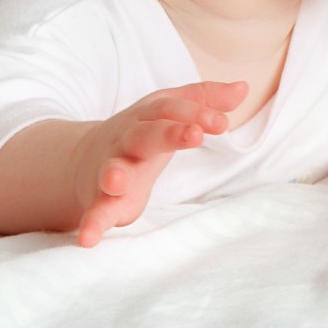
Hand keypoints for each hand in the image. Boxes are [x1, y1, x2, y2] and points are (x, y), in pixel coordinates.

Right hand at [70, 80, 248, 245]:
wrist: (85, 158)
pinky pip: (96, 212)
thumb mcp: (169, 110)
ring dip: (113, 175)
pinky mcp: (101, 200)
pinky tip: (88, 239)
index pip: (173, 109)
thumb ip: (204, 99)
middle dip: (169, 133)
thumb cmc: (142, 132)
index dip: (197, 113)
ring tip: (116, 182)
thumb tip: (243, 88)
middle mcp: (128, 140)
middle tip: (194, 136)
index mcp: (149, 118)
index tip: (222, 123)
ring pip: (112, 170)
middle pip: (148, 134)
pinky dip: (91, 224)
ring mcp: (111, 169)